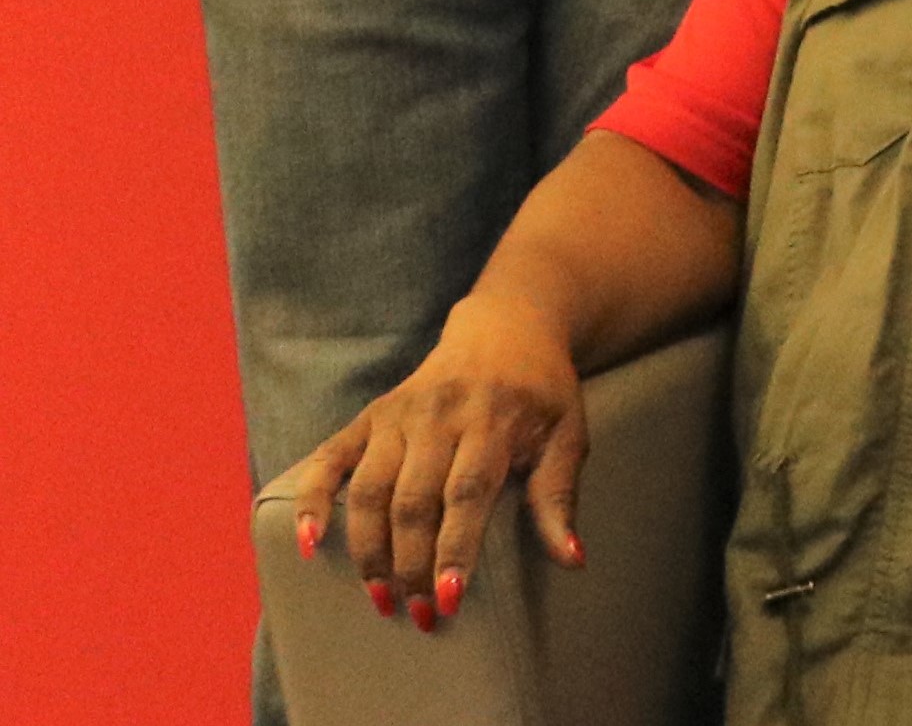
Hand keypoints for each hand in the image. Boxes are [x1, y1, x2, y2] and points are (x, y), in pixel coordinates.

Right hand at [272, 294, 585, 623]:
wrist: (506, 328)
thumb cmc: (542, 393)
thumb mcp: (568, 435)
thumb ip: (559, 497)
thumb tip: (572, 561)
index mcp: (493, 420)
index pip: (467, 494)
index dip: (454, 550)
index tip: (448, 600)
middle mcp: (439, 415)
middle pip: (414, 502)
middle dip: (411, 564)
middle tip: (417, 613)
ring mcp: (398, 415)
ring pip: (370, 490)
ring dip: (368, 550)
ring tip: (378, 597)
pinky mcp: (369, 416)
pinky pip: (330, 459)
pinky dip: (313, 500)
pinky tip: (308, 543)